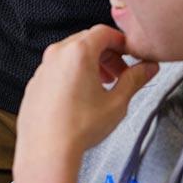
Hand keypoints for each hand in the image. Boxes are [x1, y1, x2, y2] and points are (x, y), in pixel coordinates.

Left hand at [14, 26, 158, 176]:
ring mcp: (43, 69)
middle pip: (87, 41)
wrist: (47, 150)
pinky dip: (72, 75)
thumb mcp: (117, 102)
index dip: (121, 41)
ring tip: (103, 85)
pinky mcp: (35, 83)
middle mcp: (57, 55)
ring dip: (90, 64)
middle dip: (108, 54)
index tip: (130, 54)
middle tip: (121, 72)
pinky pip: (57, 70)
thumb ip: (135, 79)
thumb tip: (147, 69)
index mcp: (78, 52)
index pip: (104, 32)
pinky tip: (82, 97)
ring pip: (70, 55)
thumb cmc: (78, 128)